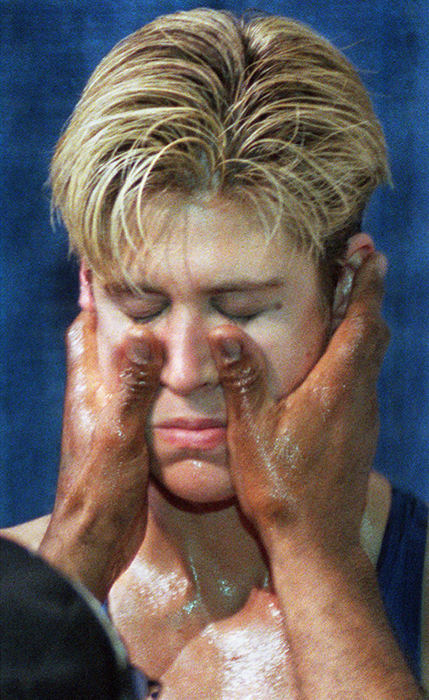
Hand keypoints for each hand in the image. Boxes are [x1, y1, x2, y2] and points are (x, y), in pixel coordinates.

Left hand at [39, 311, 162, 599]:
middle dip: (125, 320)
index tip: (113, 273)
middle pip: (105, 347)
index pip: (83, 332)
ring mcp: (111, 420)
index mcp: (87, 390)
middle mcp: (95, 399)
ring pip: (126, 375)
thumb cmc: (101, 488)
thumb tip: (142, 333)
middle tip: (160, 297)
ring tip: (178, 332)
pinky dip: (158, 387)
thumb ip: (133, 386)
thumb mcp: (121, 434)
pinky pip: (142, 402)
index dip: (95, 302)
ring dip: (144, 355)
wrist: (96, 540)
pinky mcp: (127, 440)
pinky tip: (183, 386)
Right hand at [209, 253, 389, 559]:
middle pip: (372, 334)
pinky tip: (335, 365)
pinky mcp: (359, 436)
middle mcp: (357, 397)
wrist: (317, 542)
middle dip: (368, 295)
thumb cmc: (281, 486)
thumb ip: (241, 379)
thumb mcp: (251, 431)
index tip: (371, 252)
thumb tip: (223, 330)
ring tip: (349, 303)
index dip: (366, 284)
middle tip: (361, 264)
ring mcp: (362, 418)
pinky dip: (357, 356)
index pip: (360, 322)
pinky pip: (364, 382)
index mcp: (335, 387)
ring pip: (371, 359)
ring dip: (364, 325)